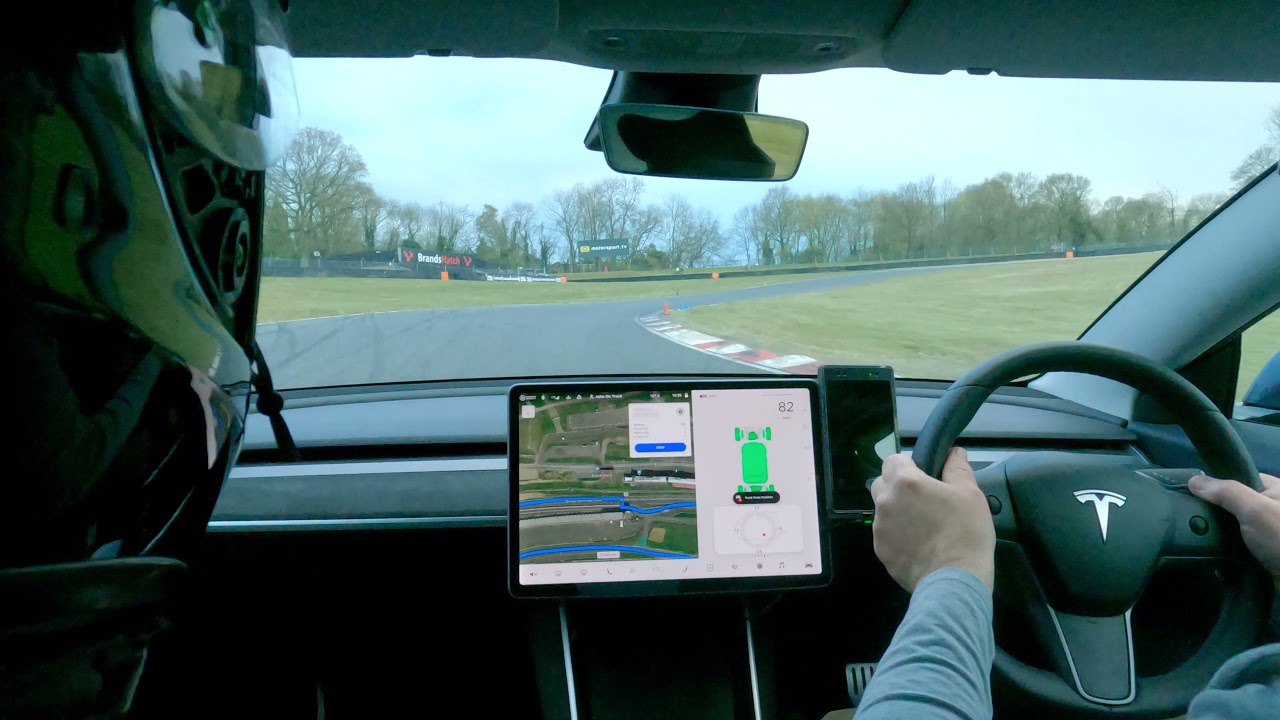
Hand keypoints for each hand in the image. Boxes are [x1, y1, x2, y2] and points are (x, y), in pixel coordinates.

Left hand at [870, 448, 995, 591]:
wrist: (953, 581)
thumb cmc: (965, 533)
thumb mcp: (970, 494)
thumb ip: (958, 469)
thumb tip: (954, 453)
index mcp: (905, 483)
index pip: (892, 460)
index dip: (908, 465)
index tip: (924, 476)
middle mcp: (885, 502)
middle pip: (882, 484)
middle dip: (898, 487)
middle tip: (924, 500)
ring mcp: (879, 529)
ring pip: (883, 510)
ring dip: (897, 512)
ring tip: (924, 526)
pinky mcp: (881, 551)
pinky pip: (886, 535)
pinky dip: (898, 535)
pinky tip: (919, 545)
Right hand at [1189, 472, 1279, 579]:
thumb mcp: (1255, 509)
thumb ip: (1225, 492)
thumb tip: (1193, 480)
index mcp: (1276, 490)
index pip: (1240, 479)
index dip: (1217, 485)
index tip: (1191, 494)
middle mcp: (1271, 510)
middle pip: (1233, 505)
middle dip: (1213, 515)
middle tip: (1190, 520)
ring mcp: (1267, 534)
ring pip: (1233, 529)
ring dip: (1217, 537)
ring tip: (1194, 539)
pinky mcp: (1263, 555)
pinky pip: (1237, 550)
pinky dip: (1225, 554)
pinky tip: (1210, 557)